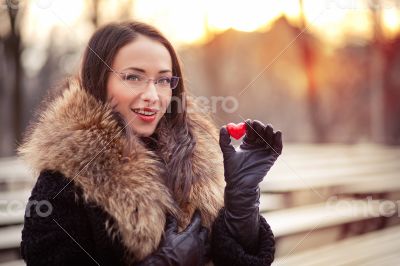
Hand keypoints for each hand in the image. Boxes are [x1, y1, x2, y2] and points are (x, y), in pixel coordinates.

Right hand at [136, 210, 209, 265]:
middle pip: (205, 232)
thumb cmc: (168, 251)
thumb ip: (171, 223)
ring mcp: (201, 253)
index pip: (197, 221)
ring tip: (204, 239)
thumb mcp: (169, 235)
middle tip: (200, 226)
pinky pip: (208, 256)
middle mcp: (199, 243)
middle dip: (202, 228)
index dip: (197, 216)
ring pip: (209, 245)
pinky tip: (204, 252)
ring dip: (207, 240)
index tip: (198, 211)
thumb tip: (170, 213)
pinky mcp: (201, 262)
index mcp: (191, 234)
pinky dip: (207, 252)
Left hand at [219, 119, 281, 250]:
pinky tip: (277, 133)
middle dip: (260, 128)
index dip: (251, 126)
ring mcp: (264, 153)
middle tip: (257, 124)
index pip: (251, 132)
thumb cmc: (232, 170)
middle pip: (261, 134)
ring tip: (268, 127)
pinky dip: (278, 141)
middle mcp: (257, 147)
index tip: (248, 122)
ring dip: (269, 132)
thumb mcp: (227, 153)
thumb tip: (223, 127)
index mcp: (247, 144)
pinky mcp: (271, 159)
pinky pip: (277, 148)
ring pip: (269, 139)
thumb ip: (224, 140)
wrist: (239, 183)